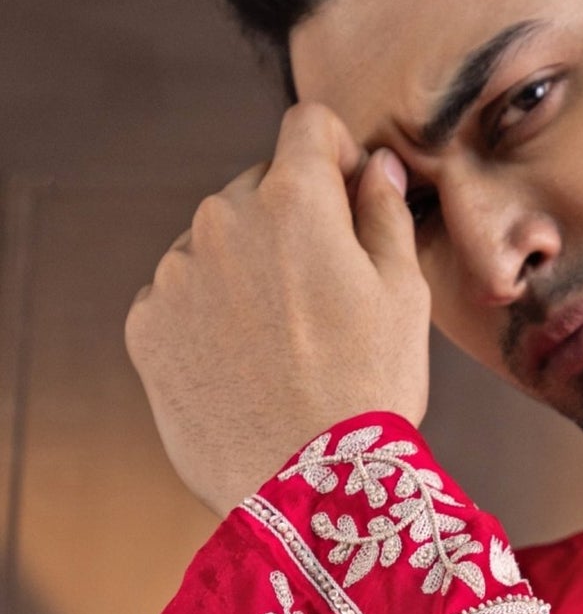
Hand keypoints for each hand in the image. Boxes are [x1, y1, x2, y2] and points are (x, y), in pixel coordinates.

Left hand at [124, 102, 430, 518]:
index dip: (338, 157)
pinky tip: (244, 368)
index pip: (308, 126)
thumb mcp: (403, 297)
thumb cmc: (368, 390)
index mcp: (294, 199)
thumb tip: (376, 166)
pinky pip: (179, 299)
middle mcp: (221, 218)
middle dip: (290, 224)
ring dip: (245, 272)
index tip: (353, 201)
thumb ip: (386, 215)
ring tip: (282, 345)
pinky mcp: (146, 325)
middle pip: (258, 190)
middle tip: (323, 299)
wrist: (305, 487)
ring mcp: (175, 273)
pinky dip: (207, 320)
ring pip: (215, 246)